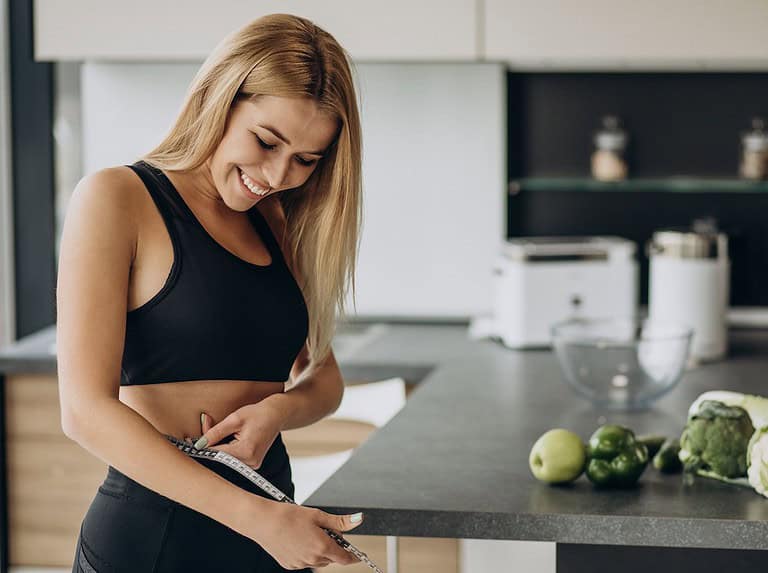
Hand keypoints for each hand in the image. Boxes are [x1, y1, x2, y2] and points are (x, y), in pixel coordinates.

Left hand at [189, 402, 283, 468]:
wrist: (277, 414)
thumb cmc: (258, 413)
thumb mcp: (235, 418)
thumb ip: (215, 432)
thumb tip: (198, 444)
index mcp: (246, 451)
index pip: (216, 453)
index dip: (201, 446)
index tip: (188, 441)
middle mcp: (250, 462)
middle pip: (220, 457)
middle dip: (209, 444)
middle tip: (205, 427)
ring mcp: (252, 465)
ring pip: (225, 458)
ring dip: (217, 446)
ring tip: (218, 428)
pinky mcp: (252, 463)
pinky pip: (232, 458)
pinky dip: (226, 448)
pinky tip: (226, 437)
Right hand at [247, 499, 364, 568]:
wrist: (263, 521)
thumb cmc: (289, 516)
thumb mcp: (318, 515)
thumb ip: (340, 522)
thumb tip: (358, 520)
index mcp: (322, 546)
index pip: (344, 558)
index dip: (353, 556)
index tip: (358, 554)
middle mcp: (312, 559)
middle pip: (331, 557)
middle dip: (332, 546)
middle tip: (324, 529)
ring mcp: (300, 564)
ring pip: (318, 560)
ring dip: (319, 550)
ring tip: (307, 531)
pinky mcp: (289, 565)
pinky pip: (304, 561)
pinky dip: (306, 553)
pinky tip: (298, 539)